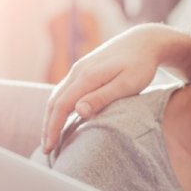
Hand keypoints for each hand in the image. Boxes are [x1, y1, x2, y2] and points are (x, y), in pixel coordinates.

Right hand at [41, 24, 190, 151]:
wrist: (143, 41)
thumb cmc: (141, 65)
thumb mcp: (127, 84)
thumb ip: (103, 97)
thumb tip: (78, 111)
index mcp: (87, 76)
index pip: (61, 105)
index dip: (53, 127)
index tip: (50, 147)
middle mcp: (78, 71)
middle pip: (54, 101)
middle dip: (48, 126)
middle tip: (47, 149)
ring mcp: (79, 69)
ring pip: (57, 96)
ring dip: (51, 117)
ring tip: (51, 138)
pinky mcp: (83, 70)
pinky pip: (65, 91)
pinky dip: (58, 107)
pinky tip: (61, 119)